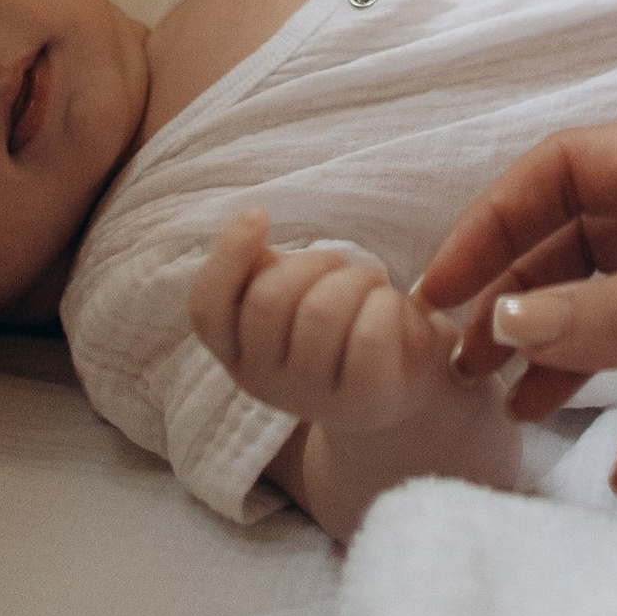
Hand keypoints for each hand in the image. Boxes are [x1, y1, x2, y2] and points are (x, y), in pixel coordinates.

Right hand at [190, 211, 518, 538]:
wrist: (409, 382)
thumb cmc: (346, 324)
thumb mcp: (299, 296)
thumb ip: (265, 272)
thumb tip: (249, 227)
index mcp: (240, 354)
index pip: (208, 310)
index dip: (227, 256)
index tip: (260, 213)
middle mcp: (266, 385)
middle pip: (269, 301)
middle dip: (314, 262)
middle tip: (343, 269)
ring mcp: (315, 401)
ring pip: (320, 313)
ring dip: (357, 279)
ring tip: (372, 288)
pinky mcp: (366, 402)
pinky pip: (369, 336)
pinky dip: (387, 306)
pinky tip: (395, 312)